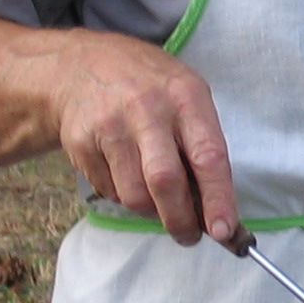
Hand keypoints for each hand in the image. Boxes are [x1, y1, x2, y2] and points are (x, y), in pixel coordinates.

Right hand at [50, 33, 236, 245]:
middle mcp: (146, 109)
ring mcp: (109, 126)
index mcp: (184, 96)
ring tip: (157, 200)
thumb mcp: (187, 97)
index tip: (223, 230)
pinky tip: (126, 174)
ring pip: (134, 196)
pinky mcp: (80, 144)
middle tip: (189, 235)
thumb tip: (214, 209)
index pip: (207, 155)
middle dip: (181, 220)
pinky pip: (110, 192)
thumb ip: (202, 146)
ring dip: (151, 212)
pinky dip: (124, 196)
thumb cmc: (149, 88)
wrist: (81, 67)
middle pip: (165, 181)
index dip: (217, 198)